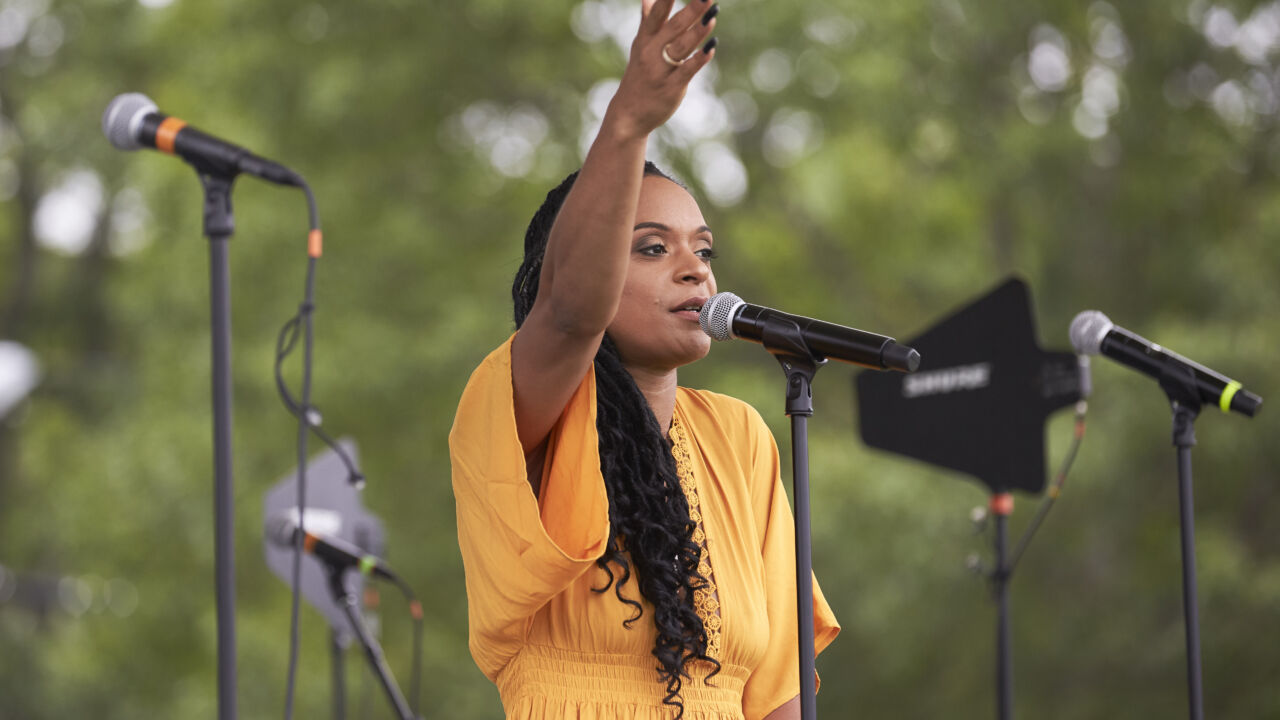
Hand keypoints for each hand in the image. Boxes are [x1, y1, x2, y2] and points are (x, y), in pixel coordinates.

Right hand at [605, 0, 717, 140]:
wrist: (628, 113)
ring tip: (713, 16)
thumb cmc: (639, 75)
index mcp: (645, 39)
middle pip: (674, 27)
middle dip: (691, 10)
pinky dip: (698, 60)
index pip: (656, 13)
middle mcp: (651, 52)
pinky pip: (686, 71)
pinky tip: (711, 48)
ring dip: (698, 32)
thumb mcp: (640, 47)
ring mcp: (660, 71)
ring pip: (681, 47)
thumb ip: (647, 22)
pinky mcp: (671, 88)